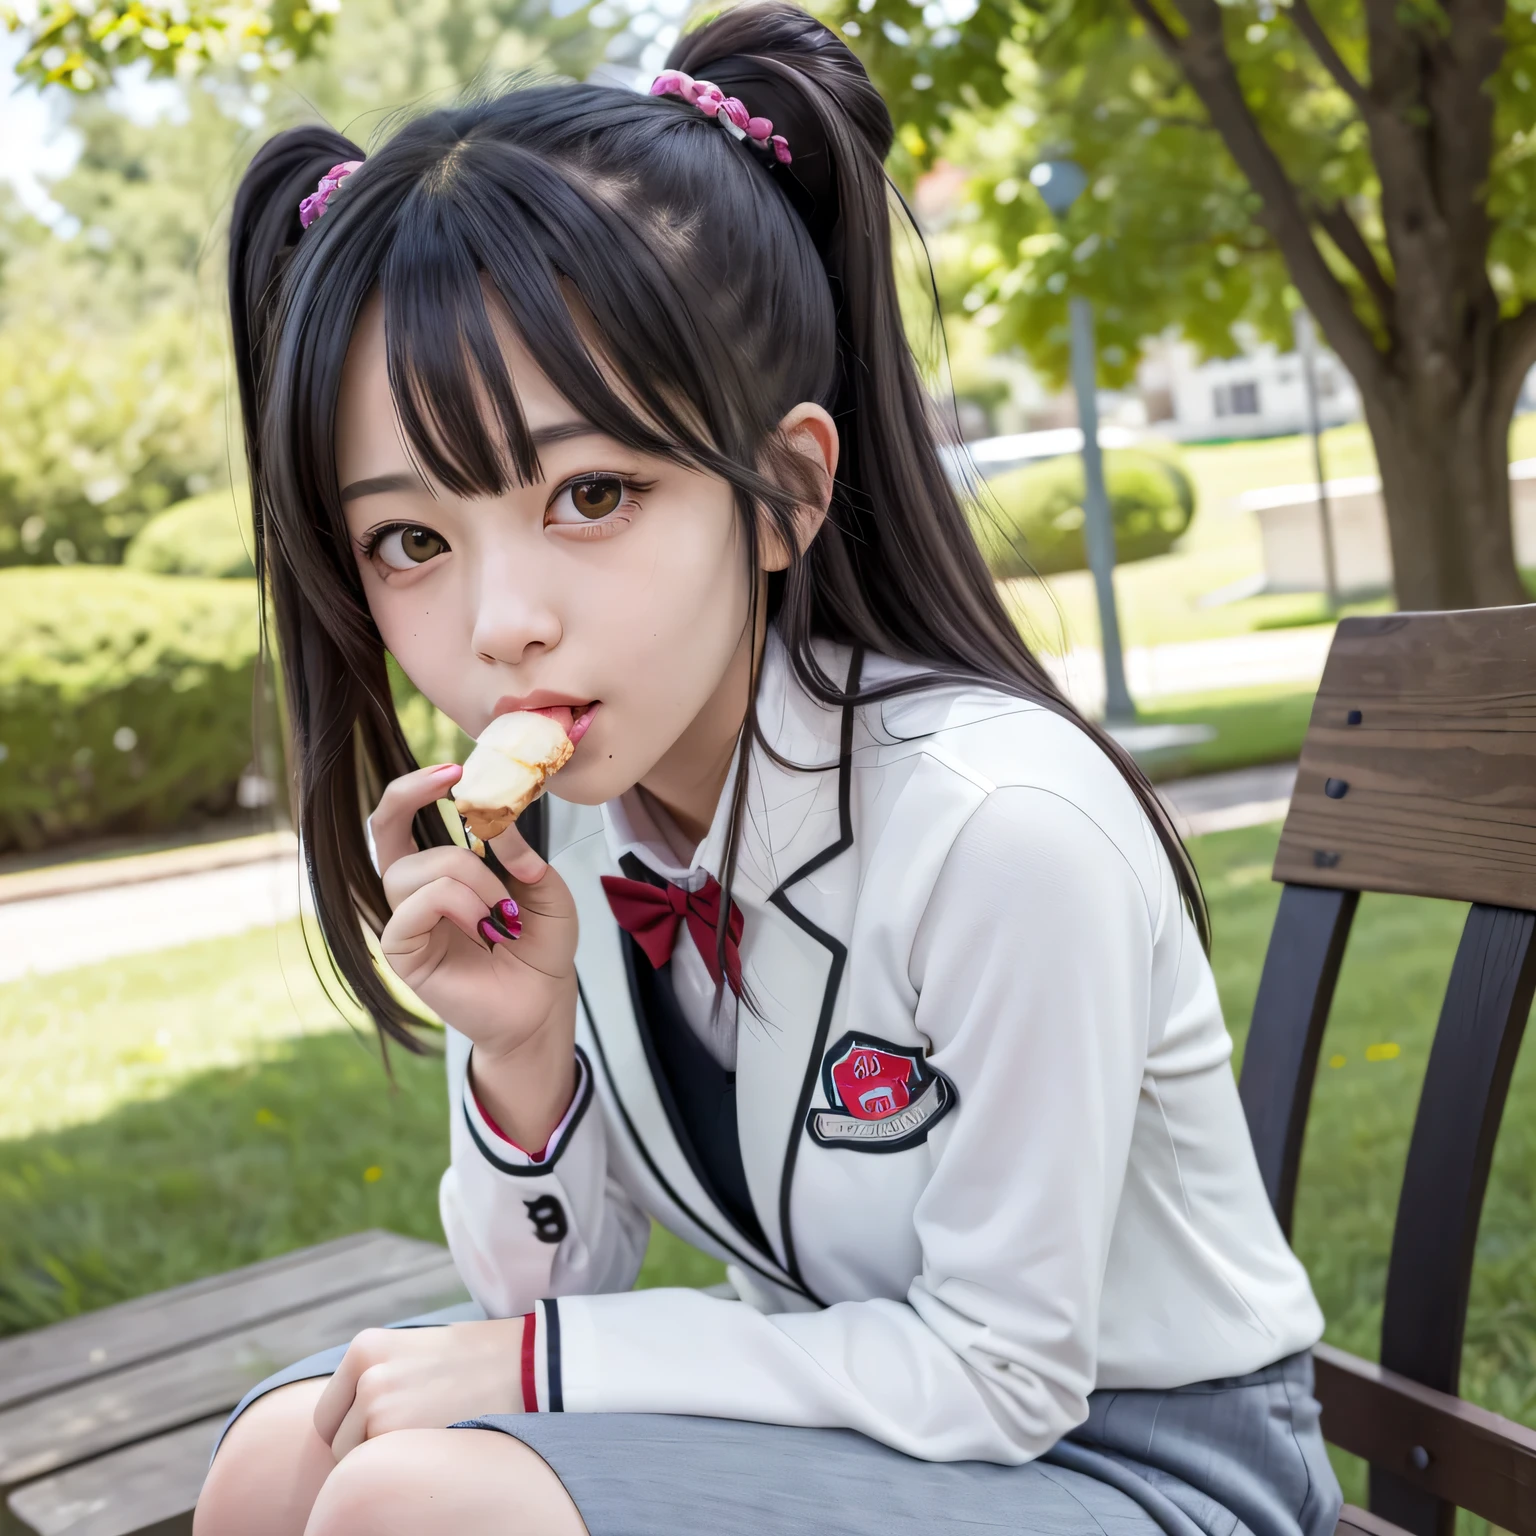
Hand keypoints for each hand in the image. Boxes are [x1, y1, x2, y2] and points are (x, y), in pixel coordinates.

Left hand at [314, 1321, 524, 1460]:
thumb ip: (377, 1376)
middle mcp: (365, 1375)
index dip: (350, 1428)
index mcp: (366, 1347)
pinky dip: (398, 1473)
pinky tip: (429, 1453)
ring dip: (381, 1461)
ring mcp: (378, 1406)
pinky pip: (378, 1473)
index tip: (378, 1431)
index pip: (328, 1411)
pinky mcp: (396, 1436)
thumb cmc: (476, 1360)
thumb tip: (352, 1416)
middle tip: (404, 1440)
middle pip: (335, 1439)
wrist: (525, 1364)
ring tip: (424, 1441)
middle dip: (360, 1447)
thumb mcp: (414, 1350)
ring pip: (354, 1462)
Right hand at [371, 764, 578, 1139]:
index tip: (456, 769)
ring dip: (473, 880)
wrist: (544, 1002)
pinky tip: (489, 929)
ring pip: (419, 869)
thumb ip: (518, 849)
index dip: (414, 786)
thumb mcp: (544, 885)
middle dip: (420, 802)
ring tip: (506, 914)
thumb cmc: (540, 945)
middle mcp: (412, 890)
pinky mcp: (402, 952)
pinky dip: (460, 907)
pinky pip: (414, 908)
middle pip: (386, 828)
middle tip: (466, 796)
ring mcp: (403, 920)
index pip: (399, 817)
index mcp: (437, 869)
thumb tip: (493, 823)